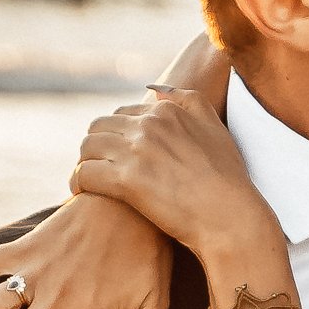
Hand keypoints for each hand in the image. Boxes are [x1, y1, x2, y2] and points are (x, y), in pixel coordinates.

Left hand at [69, 89, 279, 277]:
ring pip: (87, 147)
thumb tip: (154, 91)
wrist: (231, 218)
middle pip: (99, 127)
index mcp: (166, 110)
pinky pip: (84, 173)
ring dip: (83, 163)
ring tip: (86, 181)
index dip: (116, 135)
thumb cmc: (228, 180)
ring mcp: (136, 150)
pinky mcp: (126, 180)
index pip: (123, 114)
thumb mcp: (214, 127)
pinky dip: (77, 182)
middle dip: (95, 147)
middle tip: (96, 168)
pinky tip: (80, 193)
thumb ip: (187, 100)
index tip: (116, 155)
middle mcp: (149, 124)